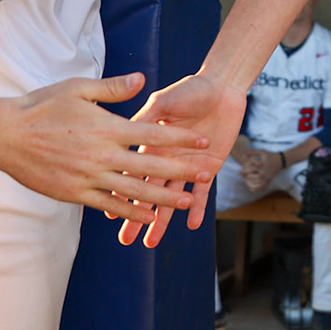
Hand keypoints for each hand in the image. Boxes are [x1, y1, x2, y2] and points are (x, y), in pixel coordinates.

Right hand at [0, 73, 215, 220]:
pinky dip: (130, 211)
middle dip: (182, 170)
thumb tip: (142, 80)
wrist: (6, 135)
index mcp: (108, 128)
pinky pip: (109, 205)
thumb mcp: (78, 88)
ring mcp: (89, 177)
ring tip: (186, 202)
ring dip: (163, 197)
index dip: (181, 139)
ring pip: (135, 191)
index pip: (154, 134)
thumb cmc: (41, 106)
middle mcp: (103, 155)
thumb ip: (113, 88)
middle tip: (207, 173)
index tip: (203, 142)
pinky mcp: (75, 193)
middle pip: (151, 165)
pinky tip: (147, 216)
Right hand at [118, 71, 246, 247]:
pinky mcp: (208, 167)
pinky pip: (202, 192)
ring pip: (171, 198)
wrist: (221, 85)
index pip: (132, 172)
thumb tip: (126, 135)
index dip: (121, 193)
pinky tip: (192, 224)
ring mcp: (186, 165)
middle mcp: (165, 159)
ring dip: (162, 220)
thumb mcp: (163, 101)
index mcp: (150, 145)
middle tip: (124, 241)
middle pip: (147, 192)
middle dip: (136, 216)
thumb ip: (147, 116)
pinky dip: (198, 208)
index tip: (108, 214)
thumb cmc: (189, 88)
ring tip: (150, 243)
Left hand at [241, 150, 279, 190]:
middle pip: (257, 177)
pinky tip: (254, 187)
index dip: (245, 170)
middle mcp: (266, 171)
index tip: (240, 171)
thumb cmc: (270, 155)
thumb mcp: (262, 152)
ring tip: (247, 183)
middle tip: (243, 177)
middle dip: (249, 177)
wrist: (280, 160)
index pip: (253, 168)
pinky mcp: (270, 179)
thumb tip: (245, 153)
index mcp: (263, 164)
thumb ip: (253, 152)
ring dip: (254, 184)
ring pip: (261, 183)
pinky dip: (259, 188)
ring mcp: (268, 176)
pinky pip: (264, 186)